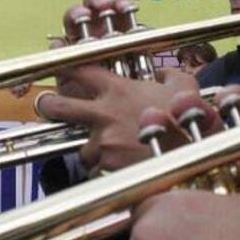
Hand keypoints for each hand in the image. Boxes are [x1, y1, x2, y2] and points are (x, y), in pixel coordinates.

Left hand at [37, 67, 200, 172]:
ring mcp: (102, 142)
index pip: (78, 70)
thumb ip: (170, 76)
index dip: (63, 67)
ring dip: (93, 152)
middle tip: (47, 106)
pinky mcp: (104, 168)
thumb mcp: (185, 88)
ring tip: (116, 155)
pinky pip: (97, 172)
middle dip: (48, 106)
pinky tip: (124, 172)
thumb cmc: (189, 120)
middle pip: (57, 107)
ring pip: (82, 148)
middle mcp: (103, 114)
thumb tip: (163, 73)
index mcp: (118, 90)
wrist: (192, 155)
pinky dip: (106, 173)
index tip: (55, 67)